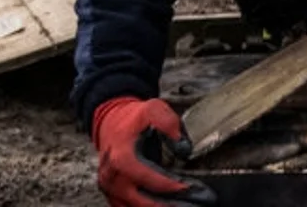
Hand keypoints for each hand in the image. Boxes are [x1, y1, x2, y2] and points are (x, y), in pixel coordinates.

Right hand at [92, 96, 214, 206]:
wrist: (112, 124)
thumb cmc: (134, 119)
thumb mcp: (153, 109)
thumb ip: (169, 124)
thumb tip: (183, 149)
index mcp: (121, 158)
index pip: (148, 179)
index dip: (171, 186)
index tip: (191, 188)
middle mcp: (112, 178)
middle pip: (143, 202)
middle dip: (171, 205)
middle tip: (195, 204)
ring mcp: (111, 190)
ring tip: (188, 206)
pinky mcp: (114, 197)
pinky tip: (170, 205)